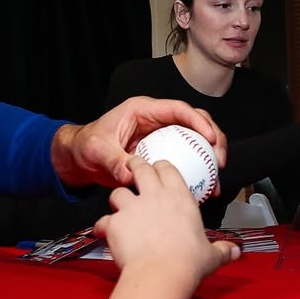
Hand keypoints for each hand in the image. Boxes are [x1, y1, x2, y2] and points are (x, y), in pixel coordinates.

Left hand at [51, 97, 226, 188]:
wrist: (80, 157)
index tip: (209, 137)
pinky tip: (202, 189)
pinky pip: (185, 160)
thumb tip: (130, 175)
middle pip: (195, 122)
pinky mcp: (162, 153)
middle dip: (213, 139)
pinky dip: (196, 173)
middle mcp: (156, 121)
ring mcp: (161, 137)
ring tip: (216, 179)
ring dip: (209, 158)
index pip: (177, 109)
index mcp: (142, 110)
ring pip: (195, 142)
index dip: (198, 121)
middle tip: (219, 161)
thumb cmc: (87, 145)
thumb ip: (113, 161)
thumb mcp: (97, 150)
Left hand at [94, 157, 239, 282]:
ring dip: (117, 198)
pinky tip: (104, 233)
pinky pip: (104, 220)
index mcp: (179, 197)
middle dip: (135, 166)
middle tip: (133, 168)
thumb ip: (222, 250)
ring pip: (118, 192)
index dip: (161, 167)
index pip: (168, 169)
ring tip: (118, 206)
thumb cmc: (187, 262)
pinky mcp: (115, 223)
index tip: (159, 170)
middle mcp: (154, 196)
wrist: (161, 273)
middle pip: (140, 169)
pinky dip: (103, 226)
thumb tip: (235, 252)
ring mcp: (132, 207)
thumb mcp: (210, 255)